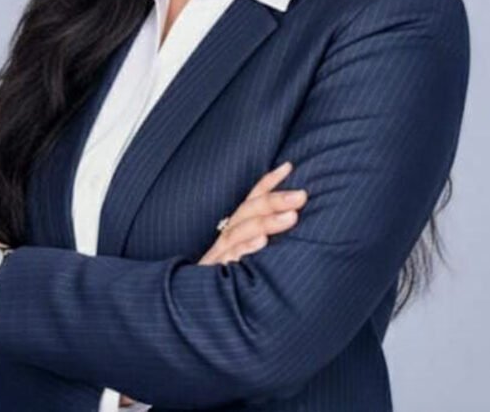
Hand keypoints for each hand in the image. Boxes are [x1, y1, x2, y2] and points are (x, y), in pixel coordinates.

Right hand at [117, 161, 306, 406]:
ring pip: (239, 234)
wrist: (189, 323)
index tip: (288, 166)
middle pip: (246, 214)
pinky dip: (244, 251)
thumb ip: (257, 238)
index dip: (267, 184)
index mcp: (230, 236)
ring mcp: (217, 262)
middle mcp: (222, 244)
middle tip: (301, 195)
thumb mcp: (241, 260)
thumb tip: (287, 218)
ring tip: (290, 216)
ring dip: (266, 222)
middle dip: (273, 200)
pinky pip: (228, 264)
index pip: (248, 203)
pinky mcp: (212, 281)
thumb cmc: (223, 291)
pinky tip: (261, 245)